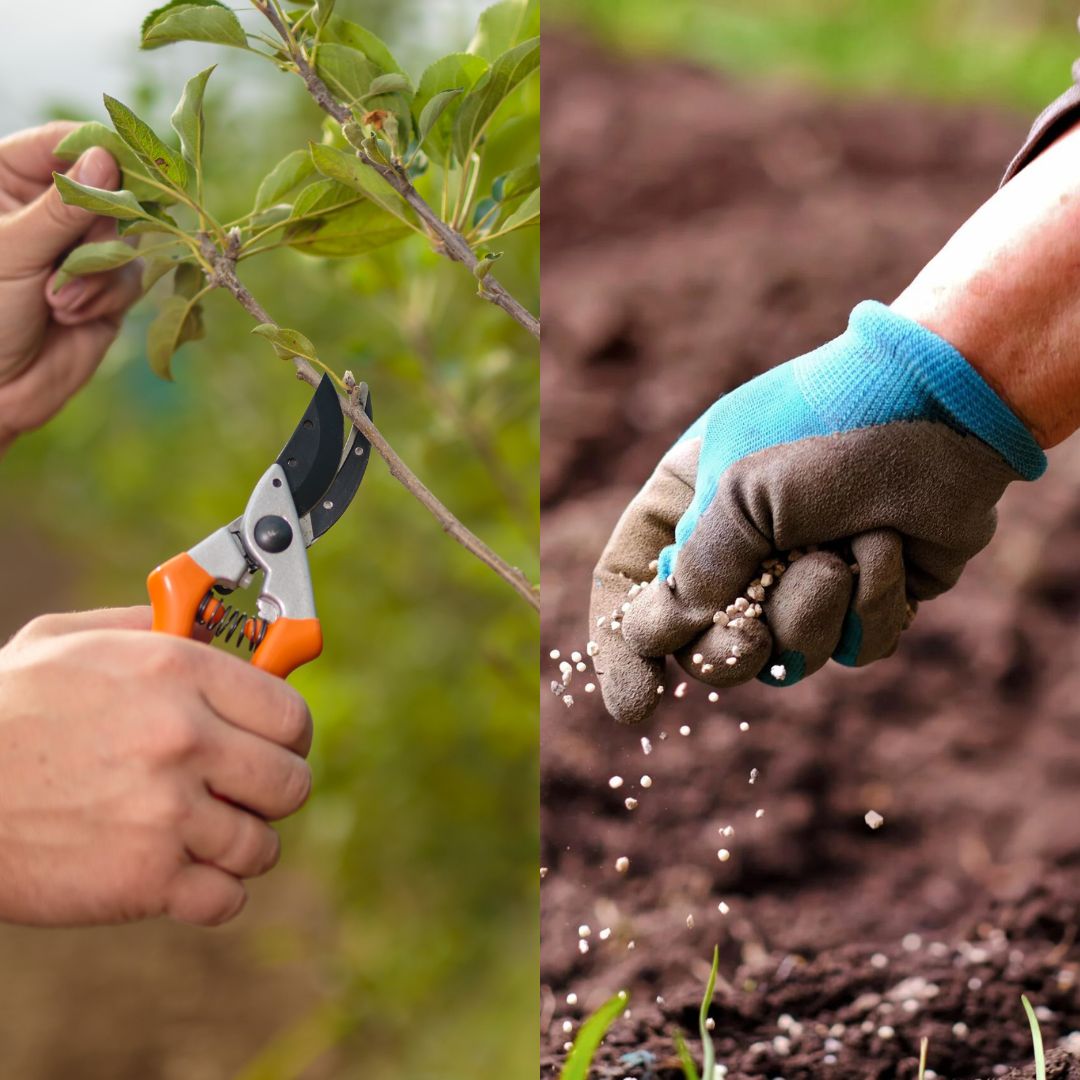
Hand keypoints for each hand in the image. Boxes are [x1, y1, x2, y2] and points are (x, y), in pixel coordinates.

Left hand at [0, 122, 140, 452]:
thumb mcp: (14, 251)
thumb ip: (65, 207)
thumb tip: (107, 160)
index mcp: (7, 182)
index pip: (61, 144)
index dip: (96, 152)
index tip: (123, 166)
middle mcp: (48, 210)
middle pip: (107, 189)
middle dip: (97, 228)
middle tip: (76, 256)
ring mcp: (80, 248)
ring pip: (125, 235)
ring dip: (97, 270)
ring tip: (56, 300)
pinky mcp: (107, 287)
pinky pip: (132, 275)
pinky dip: (107, 296)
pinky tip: (71, 314)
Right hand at [0, 607, 312, 926]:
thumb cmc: (4, 710)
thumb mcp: (69, 640)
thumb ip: (149, 626)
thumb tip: (207, 623)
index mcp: (178, 673)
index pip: (291, 713)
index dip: (289, 735)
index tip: (278, 744)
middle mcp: (184, 739)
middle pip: (291, 782)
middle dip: (274, 791)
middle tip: (244, 792)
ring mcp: (168, 813)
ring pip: (262, 845)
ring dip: (241, 844)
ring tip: (204, 833)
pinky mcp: (144, 880)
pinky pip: (226, 897)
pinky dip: (213, 893)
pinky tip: (186, 875)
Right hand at [590, 302, 1044, 723]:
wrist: (945, 403)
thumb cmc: (827, 427)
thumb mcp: (739, 490)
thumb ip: (697, 570)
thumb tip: (666, 637)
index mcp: (685, 509)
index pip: (628, 589)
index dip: (622, 649)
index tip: (637, 705)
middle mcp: (738, 551)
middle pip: (702, 647)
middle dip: (729, 652)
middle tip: (750, 640)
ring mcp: (803, 580)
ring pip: (785, 658)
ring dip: (811, 613)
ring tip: (838, 553)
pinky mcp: (867, 600)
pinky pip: (854, 650)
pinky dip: (871, 605)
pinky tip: (886, 547)